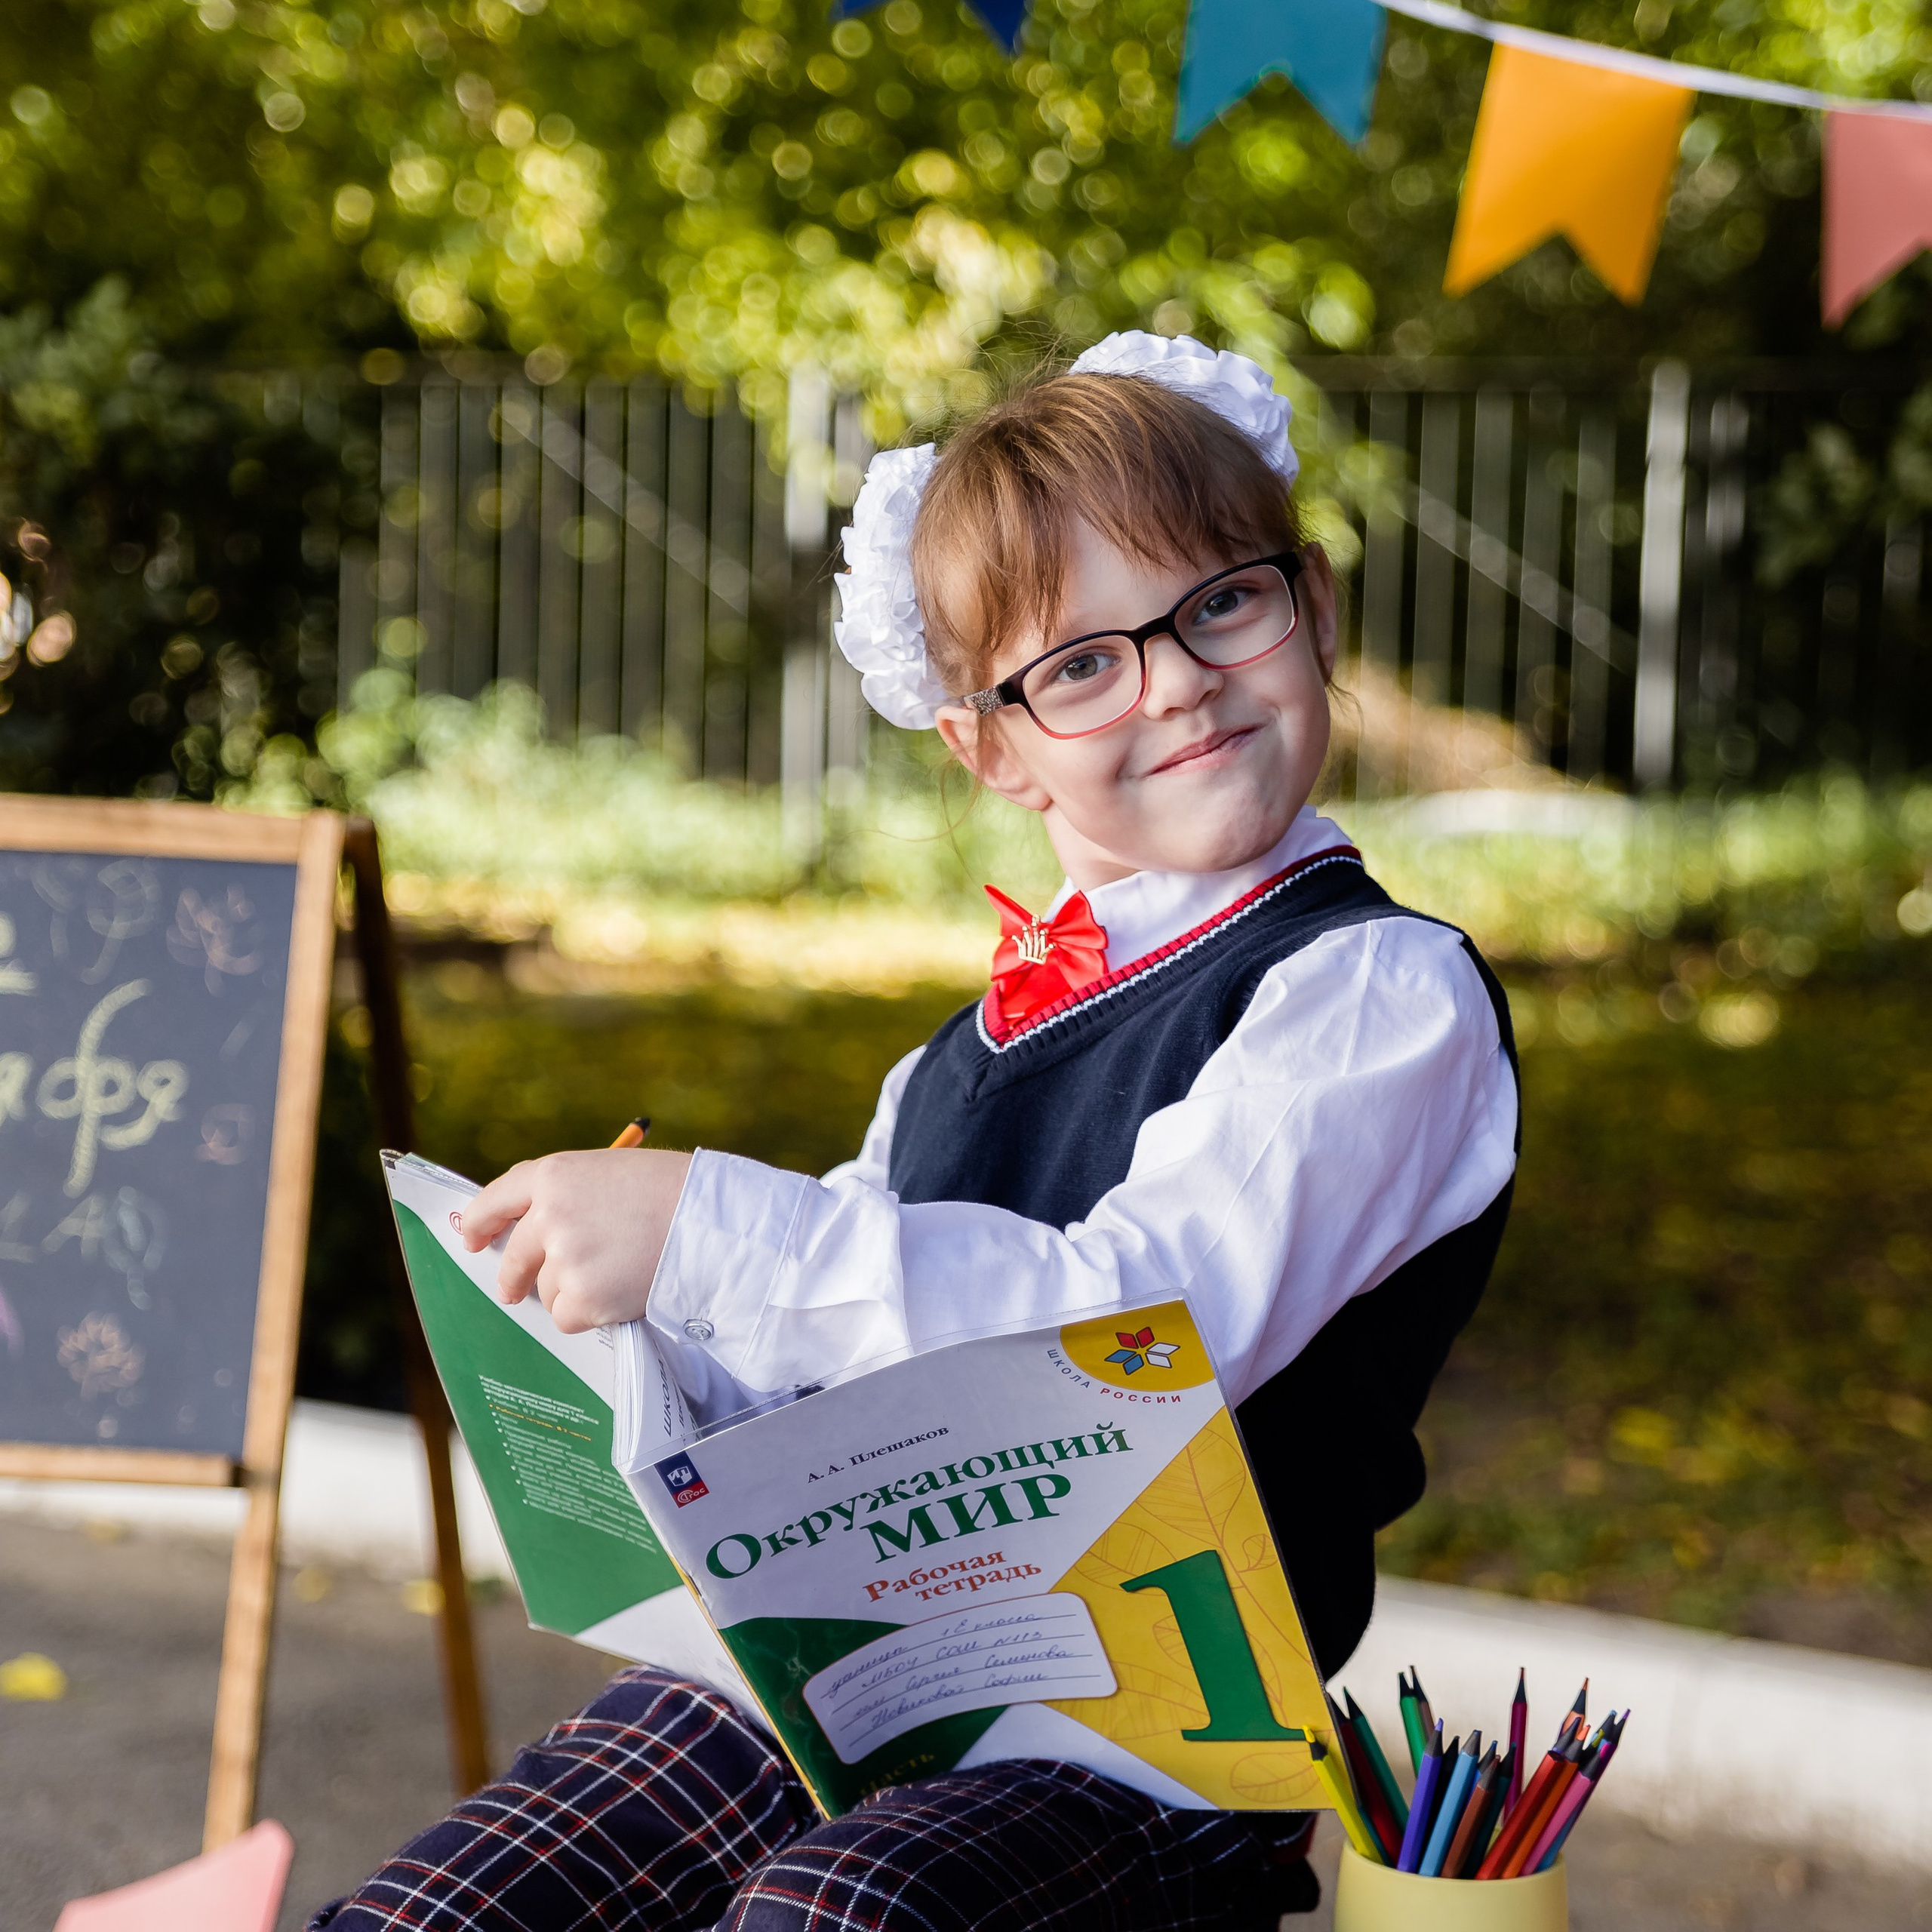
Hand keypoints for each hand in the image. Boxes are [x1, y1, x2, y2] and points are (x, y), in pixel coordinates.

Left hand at [459, 1149, 693, 1333]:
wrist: (711, 1224)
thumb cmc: (673, 1193)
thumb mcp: (611, 1173)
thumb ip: (570, 1197)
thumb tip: (539, 1233)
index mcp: (555, 1175)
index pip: (498, 1198)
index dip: (479, 1221)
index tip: (471, 1239)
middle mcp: (549, 1216)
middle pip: (514, 1256)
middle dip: (511, 1277)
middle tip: (512, 1292)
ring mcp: (564, 1259)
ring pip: (547, 1291)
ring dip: (573, 1292)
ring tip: (620, 1274)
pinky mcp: (582, 1298)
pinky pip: (568, 1317)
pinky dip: (590, 1314)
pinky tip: (621, 1294)